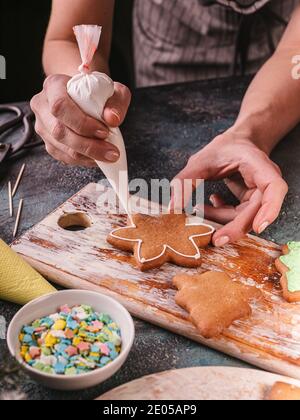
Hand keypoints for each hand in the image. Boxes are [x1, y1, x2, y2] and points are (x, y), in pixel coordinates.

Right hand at [30, 74, 130, 166]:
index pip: (60, 106)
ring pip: (61, 147)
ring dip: (87, 155)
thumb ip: (116, 102)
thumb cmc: (97, 91)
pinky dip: (83, 160)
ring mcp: (43, 126)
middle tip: (111, 151)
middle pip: (59, 131)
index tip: (104, 131)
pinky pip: (63, 157)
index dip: (82, 122)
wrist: (87, 96)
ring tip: (108, 155)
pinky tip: (98, 157)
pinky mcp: (48, 142)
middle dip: (88, 145)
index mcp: (53, 85)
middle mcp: (42, 105)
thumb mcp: (113, 90)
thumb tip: (112, 119)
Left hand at [172, 131, 287, 245]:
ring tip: (199, 208)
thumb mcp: (200, 160)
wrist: (235, 142)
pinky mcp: (251, 200)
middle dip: (235, 227)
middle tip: (215, 239)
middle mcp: (265, 181)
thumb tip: (173, 207)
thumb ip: (186, 181)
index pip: (274, 189)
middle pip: (257, 211)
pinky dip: (222, 213)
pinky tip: (210, 202)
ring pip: (245, 217)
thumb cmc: (223, 148)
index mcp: (260, 166)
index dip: (269, 209)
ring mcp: (259, 193)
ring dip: (221, 218)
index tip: (258, 227)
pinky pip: (239, 215)